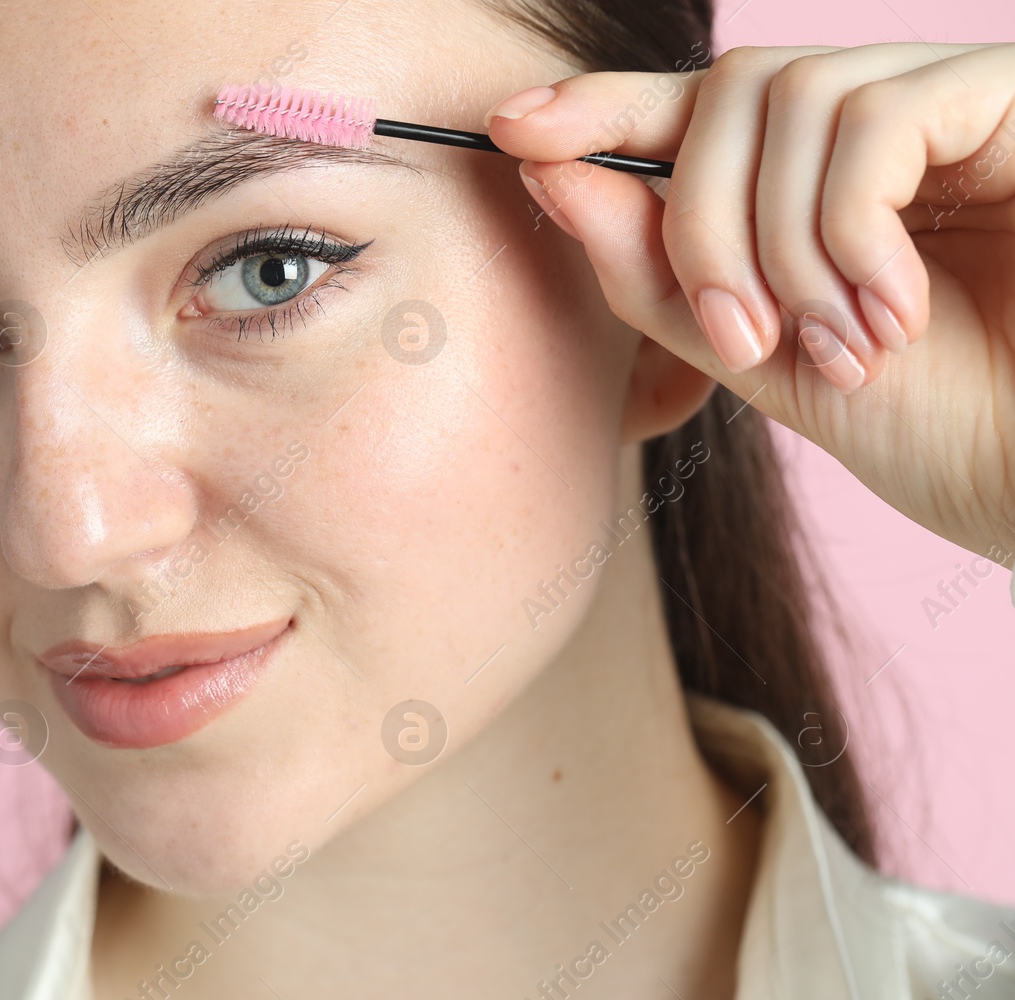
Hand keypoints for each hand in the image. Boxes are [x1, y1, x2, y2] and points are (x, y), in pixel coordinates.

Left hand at [485, 43, 1014, 561]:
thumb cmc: (935, 428)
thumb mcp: (759, 355)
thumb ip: (656, 274)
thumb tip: (548, 172)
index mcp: (820, 178)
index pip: (698, 109)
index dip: (604, 107)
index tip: (513, 129)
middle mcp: (886, 124)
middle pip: (729, 91)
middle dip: (697, 222)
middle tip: (739, 337)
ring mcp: (952, 103)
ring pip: (790, 97)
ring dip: (775, 244)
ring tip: (831, 347)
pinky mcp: (1011, 101)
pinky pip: (876, 120)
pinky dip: (847, 230)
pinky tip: (886, 317)